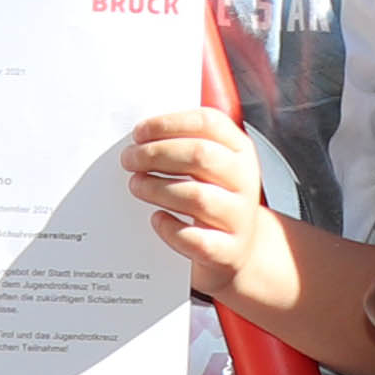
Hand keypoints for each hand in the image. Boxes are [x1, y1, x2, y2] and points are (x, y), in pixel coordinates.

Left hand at [126, 106, 298, 314]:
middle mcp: (245, 181)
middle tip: (130, 159)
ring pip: (197, 197)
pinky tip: (157, 219)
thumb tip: (147, 129)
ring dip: (157, 188)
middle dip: (157, 154)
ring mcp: (239, 218)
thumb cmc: (216, 199)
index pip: (209, 124)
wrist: (239, 249)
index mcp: (241, 151)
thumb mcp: (212, 165)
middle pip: (201, 155)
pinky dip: (170, 228)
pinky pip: (196, 239)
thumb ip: (188, 141)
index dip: (169, 124)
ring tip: (137, 185)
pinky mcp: (227, 251)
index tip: (140, 132)